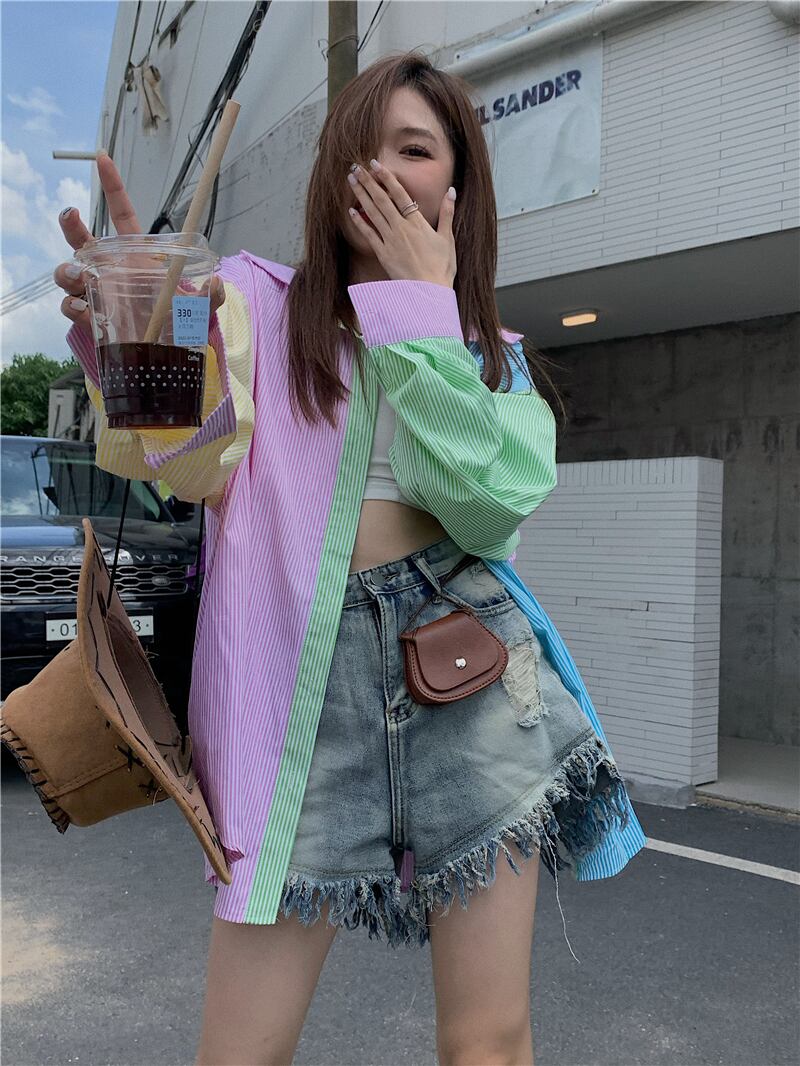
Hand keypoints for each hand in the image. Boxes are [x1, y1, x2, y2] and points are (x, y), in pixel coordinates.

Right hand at [54, 151, 225, 336]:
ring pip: (68, 274)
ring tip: (79, 277)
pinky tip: (86, 311)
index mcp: (136, 257)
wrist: (167, 359)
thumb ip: (210, 296)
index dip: (113, 187)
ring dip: (67, 271)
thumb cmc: (179, 326)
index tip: (103, 158)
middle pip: (81, 241)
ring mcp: (98, 294)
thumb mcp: (199, 310)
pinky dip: (74, 308)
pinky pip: (72, 307)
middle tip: (70, 215)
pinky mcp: (91, 319)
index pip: (123, 215)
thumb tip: (217, 281)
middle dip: (70, 225)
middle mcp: (112, 271)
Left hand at [347, 160, 456, 287]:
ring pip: (373, 213)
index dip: (386, 177)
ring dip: (361, 196)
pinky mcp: (383, 254)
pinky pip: (369, 235)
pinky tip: (351, 211)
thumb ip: (447, 214)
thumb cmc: (441, 267)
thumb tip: (451, 191)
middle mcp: (401, 228)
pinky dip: (360, 222)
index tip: (375, 164)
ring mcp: (391, 241)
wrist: (429, 292)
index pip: (399, 194)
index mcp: (417, 222)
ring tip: (351, 181)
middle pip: (381, 200)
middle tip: (356, 166)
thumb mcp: (448, 239)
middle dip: (368, 182)